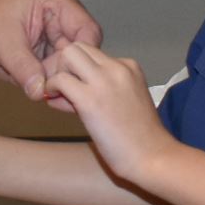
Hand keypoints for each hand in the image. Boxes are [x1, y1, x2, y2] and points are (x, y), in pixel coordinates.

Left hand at [0, 0, 103, 104]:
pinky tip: (48, 99)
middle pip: (85, 54)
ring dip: (65, 86)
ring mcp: (57, 43)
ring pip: (74, 69)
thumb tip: (41, 92)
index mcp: (60, 4)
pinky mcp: (48, 60)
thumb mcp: (2, 41)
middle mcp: (65, 23)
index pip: (88, 33)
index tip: (67, 78)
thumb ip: (23, 66)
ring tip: (52, 99)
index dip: (81, 57)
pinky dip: (55, 90)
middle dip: (72, 75)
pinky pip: (59, 78)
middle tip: (57, 95)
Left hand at [45, 41, 174, 183]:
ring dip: (58, 73)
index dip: (81, 71)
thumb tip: (68, 90)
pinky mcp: (90, 100)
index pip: (94, 54)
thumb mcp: (127, 101)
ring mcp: (104, 81)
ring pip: (67, 54)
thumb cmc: (141, 138)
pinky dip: (52, 88)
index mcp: (129, 67)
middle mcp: (118, 67)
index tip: (79, 91)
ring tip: (61, 96)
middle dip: (66, 65)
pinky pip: (60, 80)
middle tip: (66, 90)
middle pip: (78, 47)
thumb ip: (102, 90)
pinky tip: (56, 102)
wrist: (153, 157)